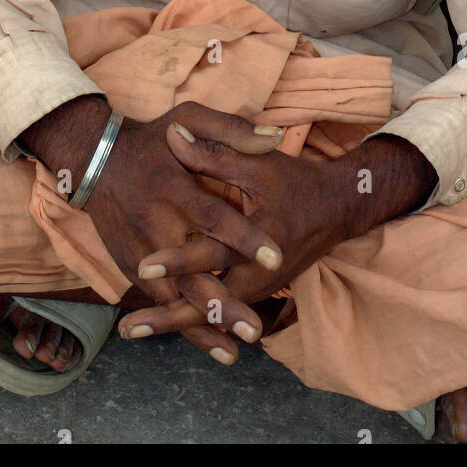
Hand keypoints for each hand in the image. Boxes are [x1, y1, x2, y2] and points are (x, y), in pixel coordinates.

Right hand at [22, 96, 286, 363]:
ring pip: (173, 295)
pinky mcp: (130, 266)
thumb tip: (276, 137)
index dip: (243, 237)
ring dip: (202, 325)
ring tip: (234, 351)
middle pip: (191, 270)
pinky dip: (182, 326)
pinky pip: (159, 301)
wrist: (94, 159)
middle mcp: (155, 224)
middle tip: (254, 326)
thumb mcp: (189, 118)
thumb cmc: (152, 139)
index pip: (213, 216)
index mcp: (174, 188)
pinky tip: (212, 346)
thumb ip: (232, 130)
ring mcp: (139, 249)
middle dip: (221, 301)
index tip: (275, 256)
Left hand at [119, 128, 436, 339]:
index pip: (213, 253)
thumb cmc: (295, 180)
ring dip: (174, 323)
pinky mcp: (256, 291)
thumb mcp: (257, 162)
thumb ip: (214, 153)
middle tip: (129, 328)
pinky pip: (221, 312)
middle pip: (209, 302)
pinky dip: (193, 321)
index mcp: (260, 239)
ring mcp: (259, 287)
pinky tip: (159, 324)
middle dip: (168, 315)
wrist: (338, 208)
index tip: (144, 264)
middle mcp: (260, 273)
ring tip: (132, 331)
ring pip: (213, 315)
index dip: (179, 260)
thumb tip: (173, 135)